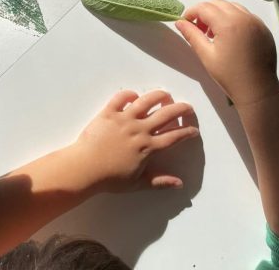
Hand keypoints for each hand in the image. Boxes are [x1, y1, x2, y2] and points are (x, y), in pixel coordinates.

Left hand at [72, 89, 198, 192]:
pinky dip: (129, 94)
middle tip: (188, 107)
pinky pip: (120, 98)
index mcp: (148, 147)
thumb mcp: (137, 183)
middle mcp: (139, 129)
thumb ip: (159, 181)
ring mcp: (124, 118)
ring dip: (159, 96)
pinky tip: (134, 95)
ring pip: (146, 101)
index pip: (173, 137)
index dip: (186, 132)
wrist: (85, 167)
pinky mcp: (108, 112)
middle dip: (180, 109)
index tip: (194, 129)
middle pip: (165, 115)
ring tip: (166, 94)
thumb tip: (180, 183)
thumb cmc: (110, 178)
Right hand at [175, 0, 278, 105]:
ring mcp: (256, 22)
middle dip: (204, 12)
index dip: (191, 13)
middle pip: (218, 3)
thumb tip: (179, 22)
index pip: (204, 7)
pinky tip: (229, 36)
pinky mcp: (263, 28)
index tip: (185, 24)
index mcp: (228, 24)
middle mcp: (244, 17)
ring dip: (218, 13)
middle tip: (199, 30)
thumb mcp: (206, 55)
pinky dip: (233, 18)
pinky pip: (244, 14)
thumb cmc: (228, 75)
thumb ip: (192, 35)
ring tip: (214, 33)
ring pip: (232, 6)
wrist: (257, 89)